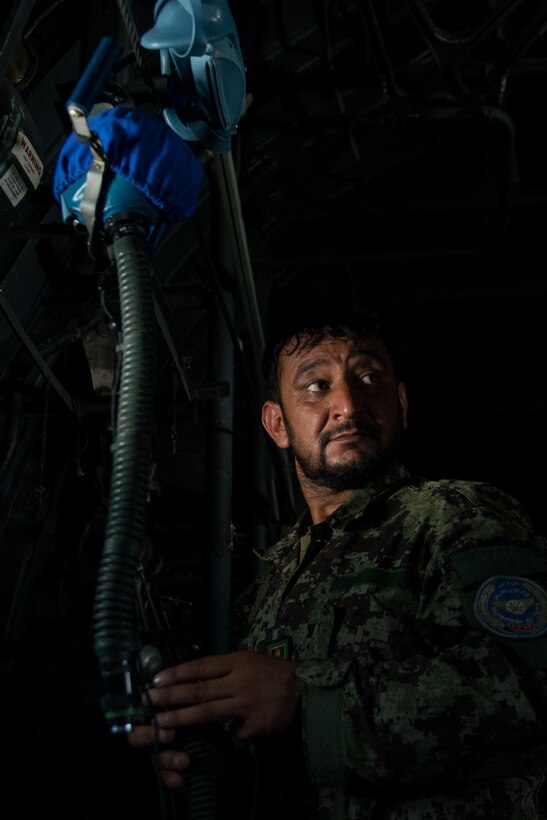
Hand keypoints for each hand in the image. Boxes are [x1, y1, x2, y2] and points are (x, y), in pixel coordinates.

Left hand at [142, 650, 303, 740]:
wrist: (307, 690)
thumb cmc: (275, 673)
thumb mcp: (250, 660)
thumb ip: (226, 670)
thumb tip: (196, 680)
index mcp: (238, 661)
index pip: (201, 667)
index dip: (177, 674)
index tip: (157, 680)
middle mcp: (240, 681)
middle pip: (199, 690)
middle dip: (171, 696)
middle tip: (150, 701)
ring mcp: (247, 704)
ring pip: (208, 712)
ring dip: (182, 718)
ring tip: (162, 723)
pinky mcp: (256, 724)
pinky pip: (235, 731)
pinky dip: (232, 732)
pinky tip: (237, 729)